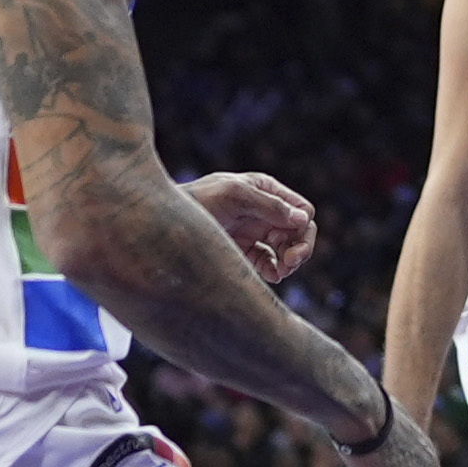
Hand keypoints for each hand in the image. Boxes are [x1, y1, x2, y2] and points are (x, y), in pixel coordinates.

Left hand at [183, 171, 318, 285]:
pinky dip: (275, 270)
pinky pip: (270, 263)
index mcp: (267, 190)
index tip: (288, 245)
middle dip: (300, 248)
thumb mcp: (235, 196)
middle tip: (290, 263)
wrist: (165, 223)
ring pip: (287, 249)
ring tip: (280, 272)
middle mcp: (265, 211)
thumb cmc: (198, 201)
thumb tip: (302, 220)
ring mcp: (256, 232)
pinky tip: (271, 276)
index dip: (302, 229)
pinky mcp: (245, 252)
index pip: (302, 210)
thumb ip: (269, 205)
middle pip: (299, 232)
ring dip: (289, 262)